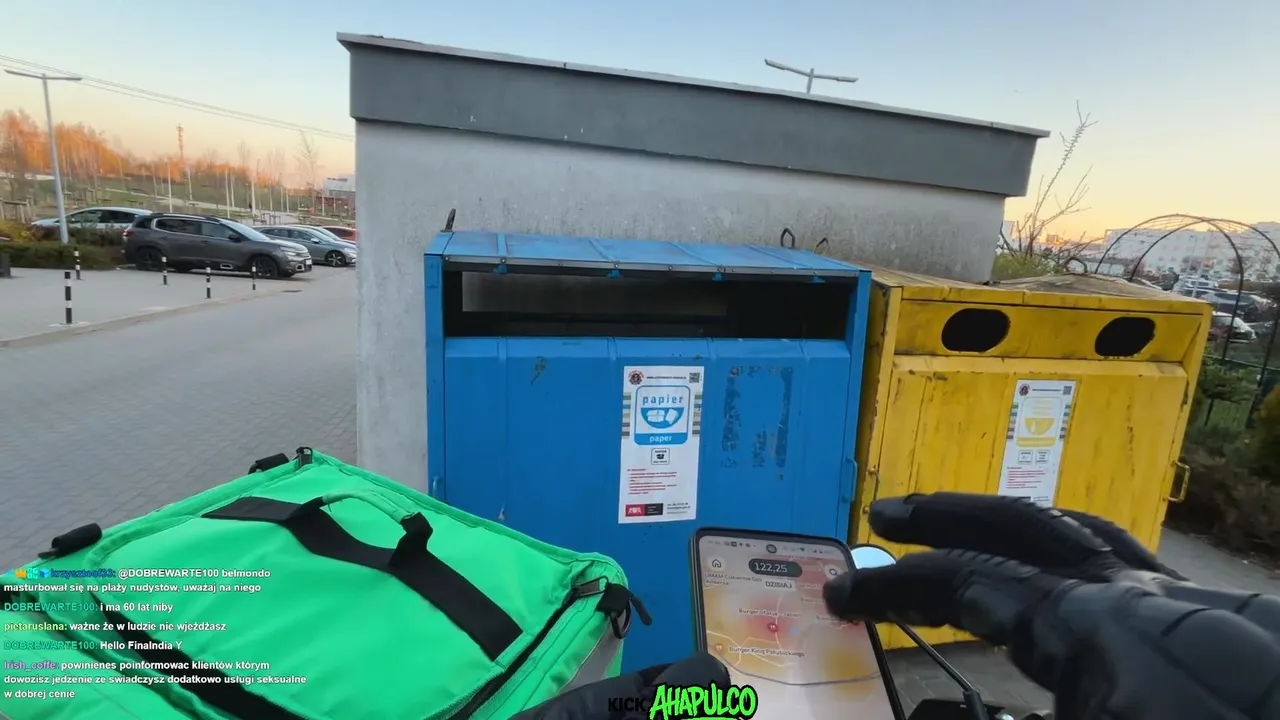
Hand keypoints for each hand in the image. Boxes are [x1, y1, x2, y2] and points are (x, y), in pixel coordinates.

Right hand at [823, 492, 1279, 719]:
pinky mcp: (1222, 622)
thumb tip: (927, 715)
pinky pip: (1136, 566)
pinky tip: (1074, 579)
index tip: (844, 597)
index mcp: (1089, 627)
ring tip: (971, 527)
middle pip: (1022, 527)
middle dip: (949, 516)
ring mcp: (1184, 603)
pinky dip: (1082, 555)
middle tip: (889, 516)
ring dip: (1015, 525)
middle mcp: (1134, 595)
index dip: (898, 587)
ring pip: (1087, 533)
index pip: (967, 583)